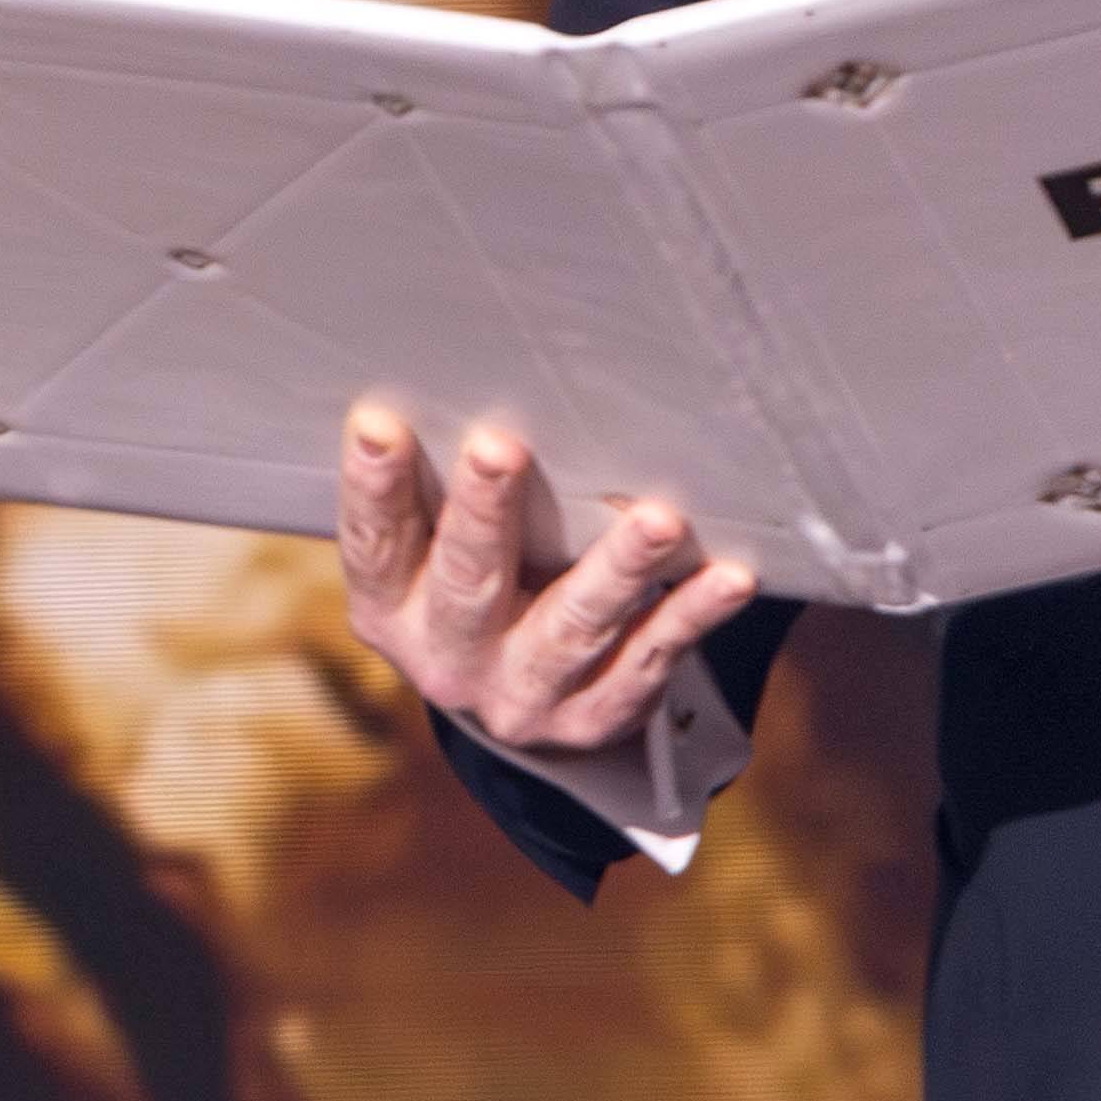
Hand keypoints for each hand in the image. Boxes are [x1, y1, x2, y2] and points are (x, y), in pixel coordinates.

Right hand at [330, 406, 751, 759]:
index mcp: (391, 610)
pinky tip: (727, 577)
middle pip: (469, 584)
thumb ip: (441, 503)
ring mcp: (523, 697)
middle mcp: (448, 661)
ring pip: (573, 626)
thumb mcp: (432, 561)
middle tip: (499, 446)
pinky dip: (690, 616)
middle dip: (485, 514)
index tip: (377, 423)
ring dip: (619, 568)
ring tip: (658, 520)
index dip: (373, 487)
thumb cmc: (473, 588)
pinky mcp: (594, 718)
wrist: (517, 710)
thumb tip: (470, 382)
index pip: (376, 545)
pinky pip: (648, 661)